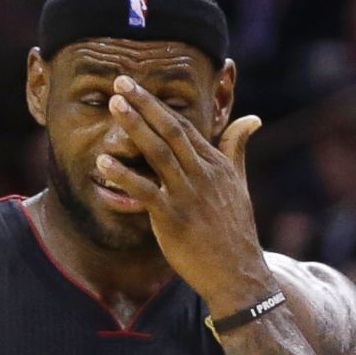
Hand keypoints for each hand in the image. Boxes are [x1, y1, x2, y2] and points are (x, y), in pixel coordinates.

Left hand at [97, 75, 274, 316]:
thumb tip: (252, 118)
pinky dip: (123, 176)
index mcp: (216, 164)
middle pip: (170, 130)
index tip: (136, 86)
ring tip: (113, 106)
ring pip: (158, 153)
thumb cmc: (234, 230)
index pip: (184, 126)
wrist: (238, 273)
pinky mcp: (173, 218)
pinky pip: (144, 192)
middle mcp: (202, 174)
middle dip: (144, 103)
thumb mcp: (239, 184)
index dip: (158, 104)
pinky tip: (102, 163)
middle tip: (120, 81)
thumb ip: (236, 149)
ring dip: (134, 127)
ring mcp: (187, 195)